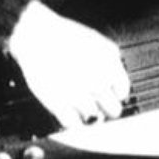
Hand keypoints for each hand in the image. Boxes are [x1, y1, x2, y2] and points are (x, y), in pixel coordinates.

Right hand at [7, 1, 129, 128]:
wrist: (36, 34)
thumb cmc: (64, 35)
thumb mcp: (97, 42)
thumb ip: (112, 63)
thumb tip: (117, 85)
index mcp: (109, 65)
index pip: (123, 92)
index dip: (116, 93)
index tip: (109, 93)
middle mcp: (97, 81)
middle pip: (113, 111)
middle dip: (105, 107)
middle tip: (96, 101)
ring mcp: (79, 94)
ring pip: (94, 117)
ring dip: (87, 111)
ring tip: (76, 98)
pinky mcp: (59, 105)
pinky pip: (73, 124)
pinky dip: (71, 120)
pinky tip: (67, 107)